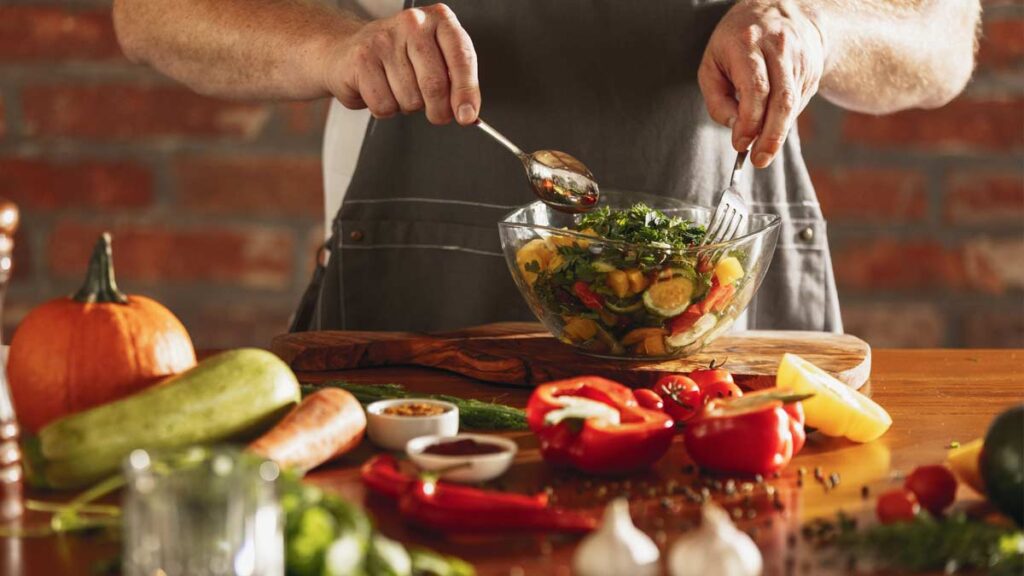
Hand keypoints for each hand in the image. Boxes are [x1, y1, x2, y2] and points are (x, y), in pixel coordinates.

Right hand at [325, 3, 478, 124]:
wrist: (348, 50)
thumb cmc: (399, 57)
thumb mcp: (435, 60)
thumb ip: (456, 82)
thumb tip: (467, 113)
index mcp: (440, 20)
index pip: (462, 58)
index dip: (467, 92)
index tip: (467, 115)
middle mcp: (413, 23)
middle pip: (435, 84)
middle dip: (438, 110)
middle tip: (436, 113)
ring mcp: (385, 39)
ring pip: (410, 98)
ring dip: (407, 106)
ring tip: (398, 89)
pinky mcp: (362, 59)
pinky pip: (385, 105)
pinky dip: (385, 109)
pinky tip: (381, 91)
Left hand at [698, 0, 824, 167]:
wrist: (782, 9)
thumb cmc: (737, 41)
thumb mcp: (712, 63)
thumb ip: (717, 99)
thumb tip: (735, 128)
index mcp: (748, 43)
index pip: (756, 89)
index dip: (749, 121)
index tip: (740, 144)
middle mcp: (778, 48)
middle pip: (781, 100)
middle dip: (770, 136)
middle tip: (759, 159)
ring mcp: (799, 58)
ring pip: (792, 104)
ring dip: (778, 133)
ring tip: (764, 153)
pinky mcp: (811, 71)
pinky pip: (797, 102)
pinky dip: (783, 120)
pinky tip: (772, 125)